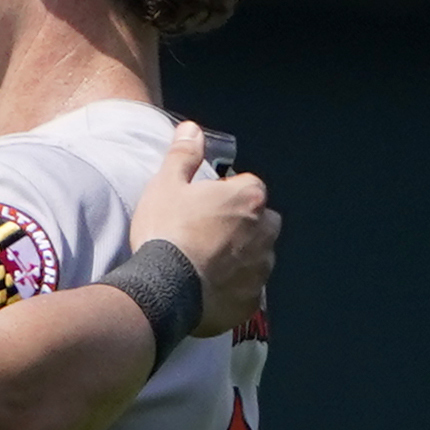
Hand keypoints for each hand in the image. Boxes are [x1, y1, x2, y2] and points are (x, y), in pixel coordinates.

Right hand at [139, 125, 279, 323]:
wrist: (164, 288)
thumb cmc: (167, 232)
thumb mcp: (166, 185)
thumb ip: (183, 155)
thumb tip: (191, 129)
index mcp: (249, 198)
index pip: (247, 186)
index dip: (224, 196)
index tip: (203, 207)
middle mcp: (265, 232)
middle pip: (260, 222)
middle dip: (242, 226)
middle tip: (206, 236)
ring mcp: (261, 269)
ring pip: (257, 257)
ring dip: (240, 258)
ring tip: (205, 265)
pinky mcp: (251, 300)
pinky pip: (246, 290)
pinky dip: (232, 289)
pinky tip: (207, 289)